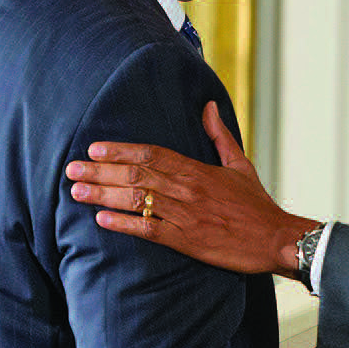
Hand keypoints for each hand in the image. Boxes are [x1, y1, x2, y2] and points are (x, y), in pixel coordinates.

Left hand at [64, 101, 317, 277]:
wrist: (276, 239)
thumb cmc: (257, 205)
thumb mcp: (240, 165)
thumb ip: (219, 136)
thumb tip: (208, 106)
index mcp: (198, 169)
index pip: (152, 153)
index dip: (120, 149)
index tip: (94, 147)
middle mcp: (188, 189)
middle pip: (137, 174)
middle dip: (101, 170)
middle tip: (72, 169)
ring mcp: (186, 215)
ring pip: (137, 200)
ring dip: (104, 194)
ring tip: (76, 192)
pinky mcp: (188, 241)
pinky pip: (150, 230)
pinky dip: (124, 224)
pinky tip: (101, 220)